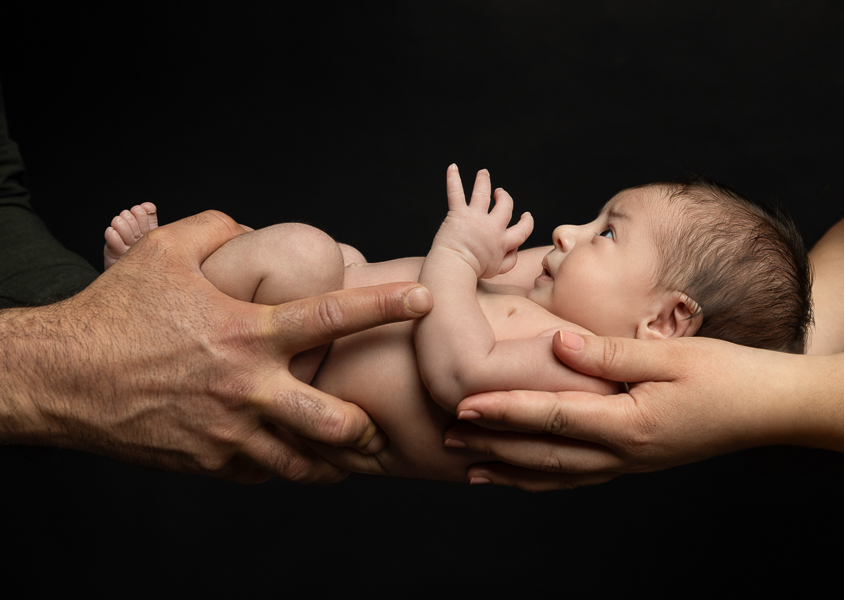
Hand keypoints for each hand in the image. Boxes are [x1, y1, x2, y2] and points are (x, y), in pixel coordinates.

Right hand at [1, 211, 432, 483]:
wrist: (61, 377)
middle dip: (367, 427)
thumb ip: (217, 229)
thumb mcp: (164, 251)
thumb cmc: (115, 311)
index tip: (424, 300)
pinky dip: (281, 465)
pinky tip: (289, 455)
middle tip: (379, 423)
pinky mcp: (209, 462)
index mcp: (247, 332)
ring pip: (304, 463)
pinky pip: (262, 473)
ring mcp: (228, 431)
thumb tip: (251, 229)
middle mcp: (247, 387)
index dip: (384, 306)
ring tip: (350, 455)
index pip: (332, 316)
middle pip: (333, 420)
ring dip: (333, 460)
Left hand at [432, 165, 533, 277]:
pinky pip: (456, 192)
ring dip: (484, 181)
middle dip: (505, 198)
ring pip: (483, 193)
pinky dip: (453, 178)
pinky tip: (452, 167)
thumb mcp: (497, 271)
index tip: (526, 216)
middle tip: (500, 193)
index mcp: (503, 242)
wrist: (455, 267)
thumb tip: (515, 249)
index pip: (522, 230)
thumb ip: (510, 261)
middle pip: (505, 206)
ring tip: (484, 173)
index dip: (527, 222)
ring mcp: (476, 217)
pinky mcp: (458, 213)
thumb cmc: (473, 272)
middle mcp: (492, 227)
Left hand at [444, 331, 809, 490]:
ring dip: (513, 471)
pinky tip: (527, 475)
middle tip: (448, 439)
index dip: (505, 411)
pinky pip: (580, 477)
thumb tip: (556, 342)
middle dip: (494, 446)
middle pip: (545, 454)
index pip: (553, 417)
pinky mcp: (638, 461)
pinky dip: (546, 479)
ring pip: (559, 474)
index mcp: (631, 424)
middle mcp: (626, 453)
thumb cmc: (730, 375)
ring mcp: (632, 463)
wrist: (774, 408)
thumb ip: (611, 353)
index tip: (464, 405)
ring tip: (472, 470)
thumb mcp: (672, 355)